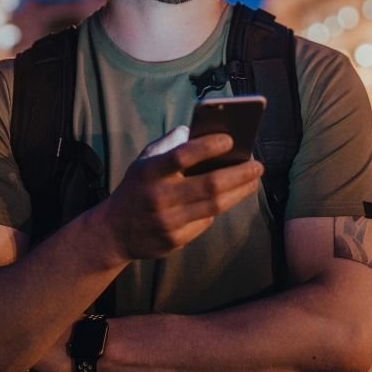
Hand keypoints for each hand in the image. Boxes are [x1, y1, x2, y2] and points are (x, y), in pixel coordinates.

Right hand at [100, 126, 262, 261]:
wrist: (113, 232)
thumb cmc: (136, 188)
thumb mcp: (143, 161)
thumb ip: (169, 145)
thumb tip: (199, 131)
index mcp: (149, 172)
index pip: (182, 156)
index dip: (208, 146)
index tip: (230, 139)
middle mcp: (159, 197)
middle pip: (208, 185)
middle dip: (239, 174)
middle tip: (258, 165)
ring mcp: (167, 221)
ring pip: (214, 206)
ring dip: (239, 192)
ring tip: (254, 179)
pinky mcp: (174, 240)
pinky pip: (206, 221)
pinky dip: (221, 207)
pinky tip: (233, 196)